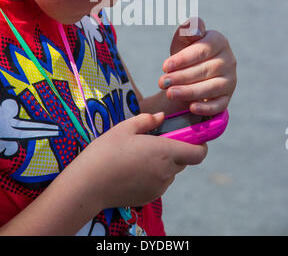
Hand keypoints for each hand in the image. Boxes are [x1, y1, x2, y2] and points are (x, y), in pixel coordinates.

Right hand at [71, 113, 206, 210]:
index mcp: (164, 152)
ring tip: (140, 155)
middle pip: (184, 160)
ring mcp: (159, 186)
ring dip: (165, 162)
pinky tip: (134, 168)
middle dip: (177, 149)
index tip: (190, 135)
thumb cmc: (105, 152)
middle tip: (157, 141)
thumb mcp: (124, 128)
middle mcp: (166, 172)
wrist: (88, 184)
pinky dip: (155, 174)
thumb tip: (161, 117)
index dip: (200, 144)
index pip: (198, 153)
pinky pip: (160, 182)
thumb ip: (147, 120)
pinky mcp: (150, 196)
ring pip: (172, 171)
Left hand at [159, 18, 236, 115]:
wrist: (191, 72)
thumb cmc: (187, 53)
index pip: (202, 50)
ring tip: (170, 93)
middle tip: (162, 82)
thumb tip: (193, 28)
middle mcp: (229, 60)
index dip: (182, 59)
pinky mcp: (228, 97)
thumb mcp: (183, 40)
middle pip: (205, 70)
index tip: (164, 66)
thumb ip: (187, 30)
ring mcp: (230, 79)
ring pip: (211, 88)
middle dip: (181, 77)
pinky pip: (219, 104)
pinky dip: (206, 107)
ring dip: (189, 92)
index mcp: (219, 41)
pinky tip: (192, 107)